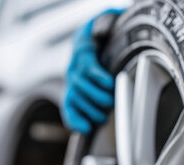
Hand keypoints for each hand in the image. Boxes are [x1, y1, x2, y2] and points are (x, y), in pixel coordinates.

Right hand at [63, 9, 124, 132]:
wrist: (85, 42)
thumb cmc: (100, 34)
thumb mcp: (105, 21)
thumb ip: (108, 21)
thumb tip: (115, 18)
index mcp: (83, 50)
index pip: (87, 65)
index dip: (99, 77)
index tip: (111, 84)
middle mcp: (73, 67)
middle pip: (81, 85)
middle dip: (98, 97)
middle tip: (111, 102)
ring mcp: (71, 82)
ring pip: (76, 98)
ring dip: (90, 109)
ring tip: (104, 116)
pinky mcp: (72, 94)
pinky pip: (68, 108)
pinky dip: (74, 120)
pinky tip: (84, 128)